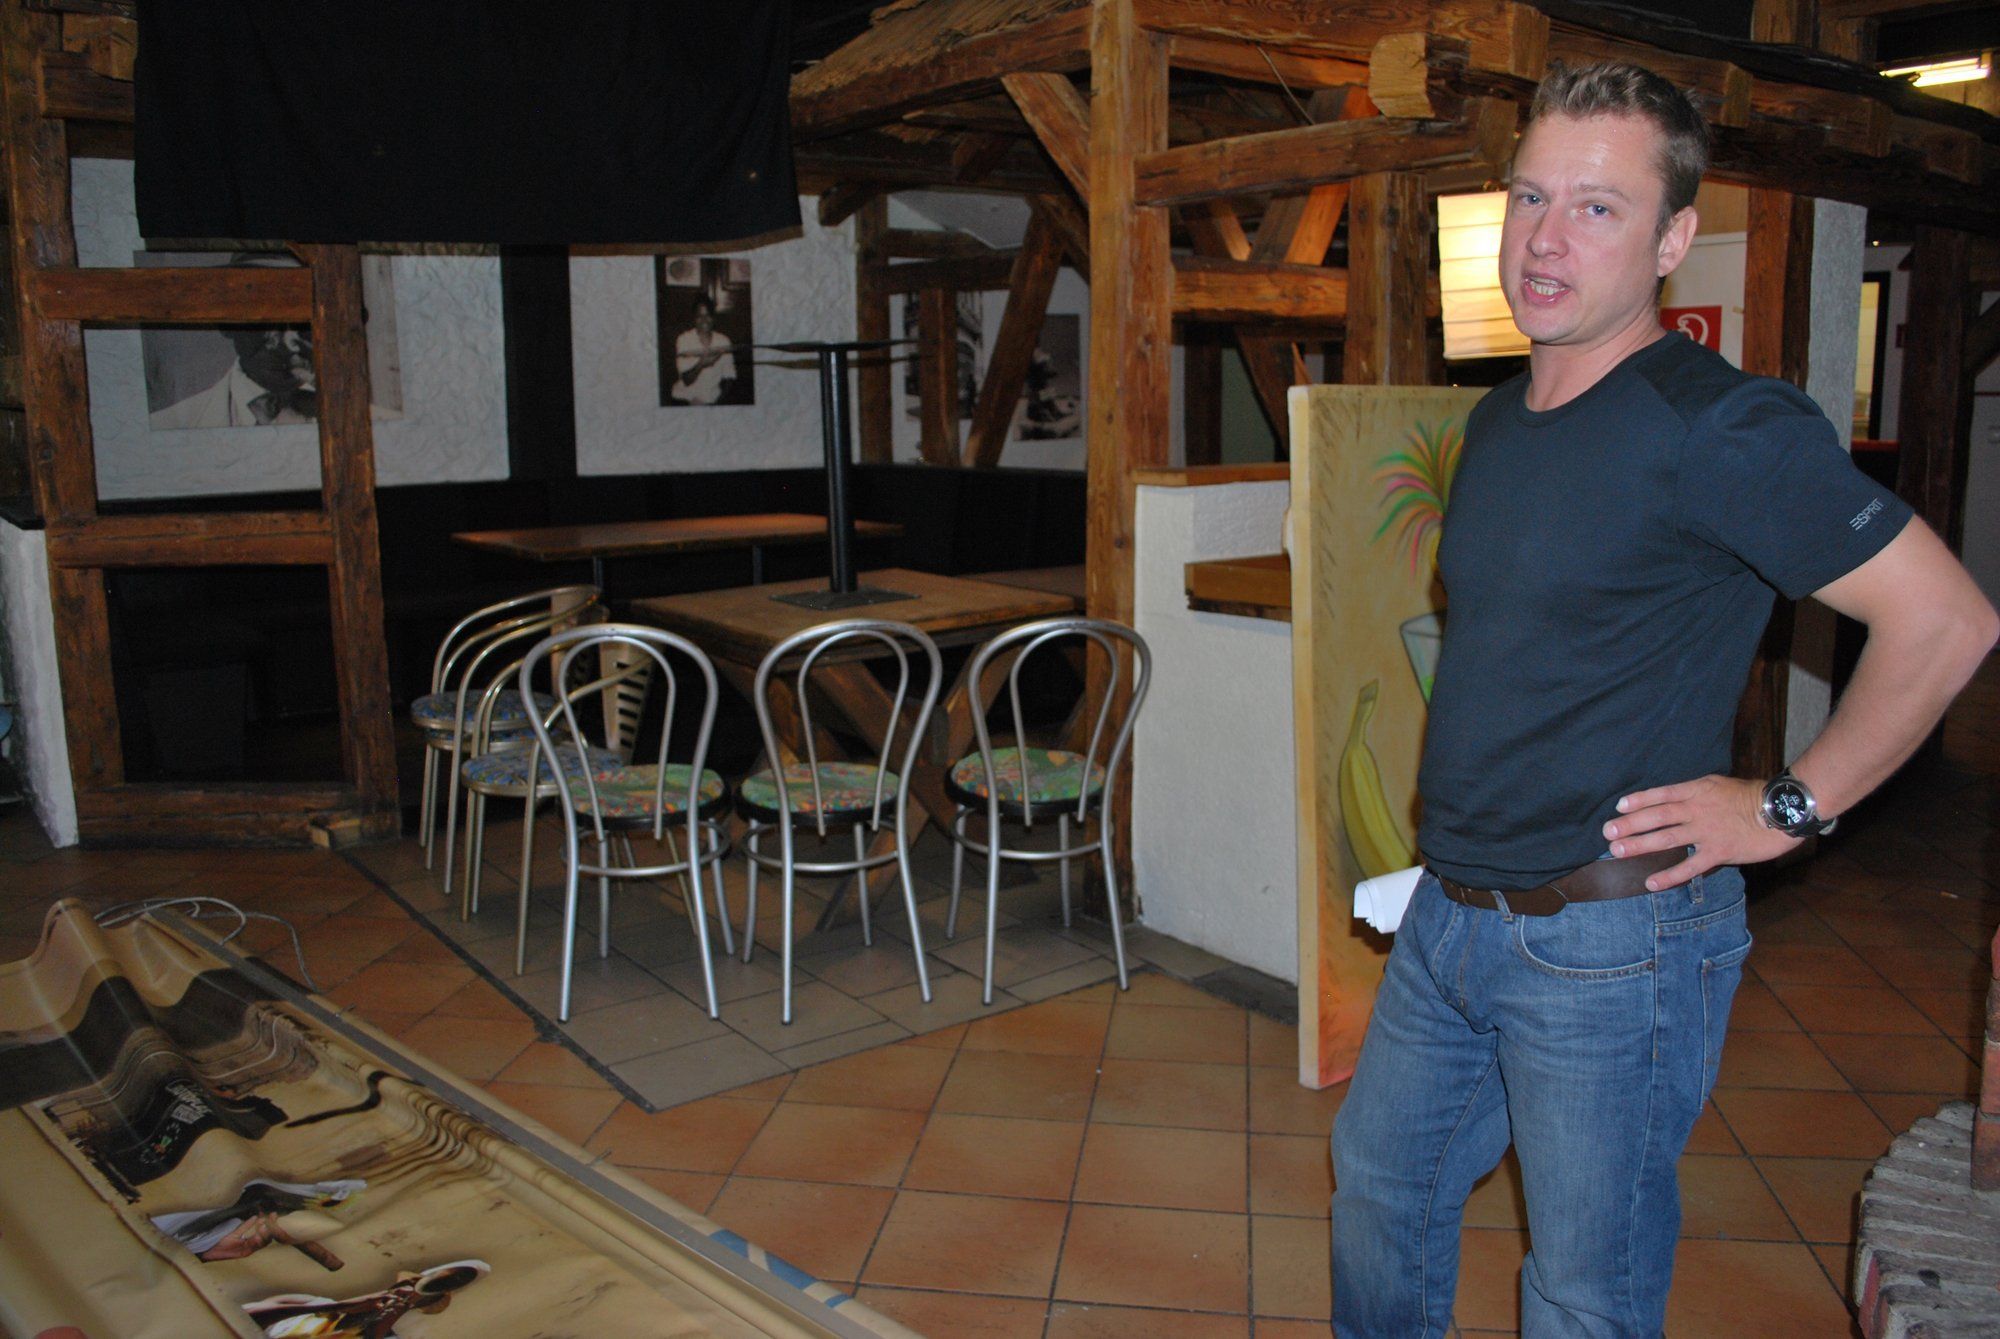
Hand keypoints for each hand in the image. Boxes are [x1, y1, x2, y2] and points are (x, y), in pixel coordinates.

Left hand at [1603, 774, 1800, 889]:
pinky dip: (1669, 875)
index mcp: (1697, 790)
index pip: (1661, 794)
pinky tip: (1651, 883)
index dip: (1639, 800)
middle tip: (1608, 832)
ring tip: (1618, 851)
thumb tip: (1673, 802)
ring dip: (1640, 845)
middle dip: (1630, 824)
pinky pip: (1690, 866)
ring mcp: (1707, 831)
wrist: (1781, 810)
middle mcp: (1698, 809)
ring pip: (1667, 839)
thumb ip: (1695, 794)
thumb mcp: (1719, 786)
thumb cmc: (1751, 797)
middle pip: (1657, 817)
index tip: (1619, 807)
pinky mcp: (1719, 852)